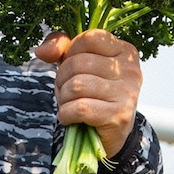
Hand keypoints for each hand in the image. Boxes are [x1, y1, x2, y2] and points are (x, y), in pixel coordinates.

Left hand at [35, 29, 142, 157]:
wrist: (107, 135)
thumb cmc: (92, 93)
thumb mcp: (77, 63)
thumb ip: (60, 47)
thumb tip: (42, 51)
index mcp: (124, 51)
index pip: (89, 38)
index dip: (70, 52)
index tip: (72, 66)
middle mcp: (130, 70)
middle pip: (78, 63)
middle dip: (62, 79)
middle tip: (67, 91)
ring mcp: (127, 93)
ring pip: (76, 86)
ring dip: (63, 98)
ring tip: (70, 104)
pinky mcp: (119, 116)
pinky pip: (80, 108)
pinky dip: (66, 114)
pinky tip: (71, 117)